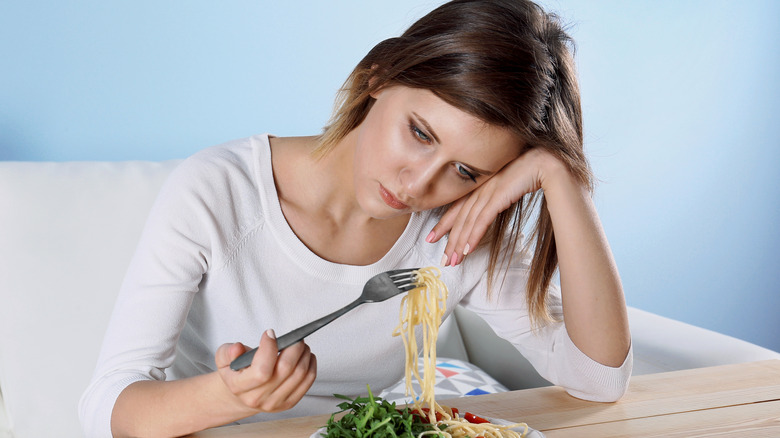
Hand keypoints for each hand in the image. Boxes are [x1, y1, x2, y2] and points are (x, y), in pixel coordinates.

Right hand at [215, 330, 316, 413]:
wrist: (240, 395)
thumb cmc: (235, 373)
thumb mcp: (223, 359)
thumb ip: (228, 352)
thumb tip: (238, 348)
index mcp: (239, 387)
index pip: (261, 370)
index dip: (269, 348)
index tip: (270, 333)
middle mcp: (257, 398)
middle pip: (285, 369)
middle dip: (294, 347)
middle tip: (294, 337)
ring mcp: (274, 403)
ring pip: (299, 374)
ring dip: (304, 354)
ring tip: (300, 344)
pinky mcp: (288, 403)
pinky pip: (307, 382)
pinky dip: (311, 365)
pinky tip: (306, 356)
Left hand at [427, 148, 560, 265]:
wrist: (547, 163)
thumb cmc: (532, 174)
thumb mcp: (508, 188)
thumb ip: (497, 198)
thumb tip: (489, 212)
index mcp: (482, 185)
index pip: (458, 207)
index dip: (444, 224)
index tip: (432, 238)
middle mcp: (482, 188)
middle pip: (460, 217)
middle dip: (449, 240)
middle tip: (443, 259)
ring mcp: (489, 191)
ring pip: (468, 221)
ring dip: (460, 243)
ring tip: (454, 260)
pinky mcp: (499, 195)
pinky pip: (483, 219)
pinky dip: (474, 235)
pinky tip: (468, 249)